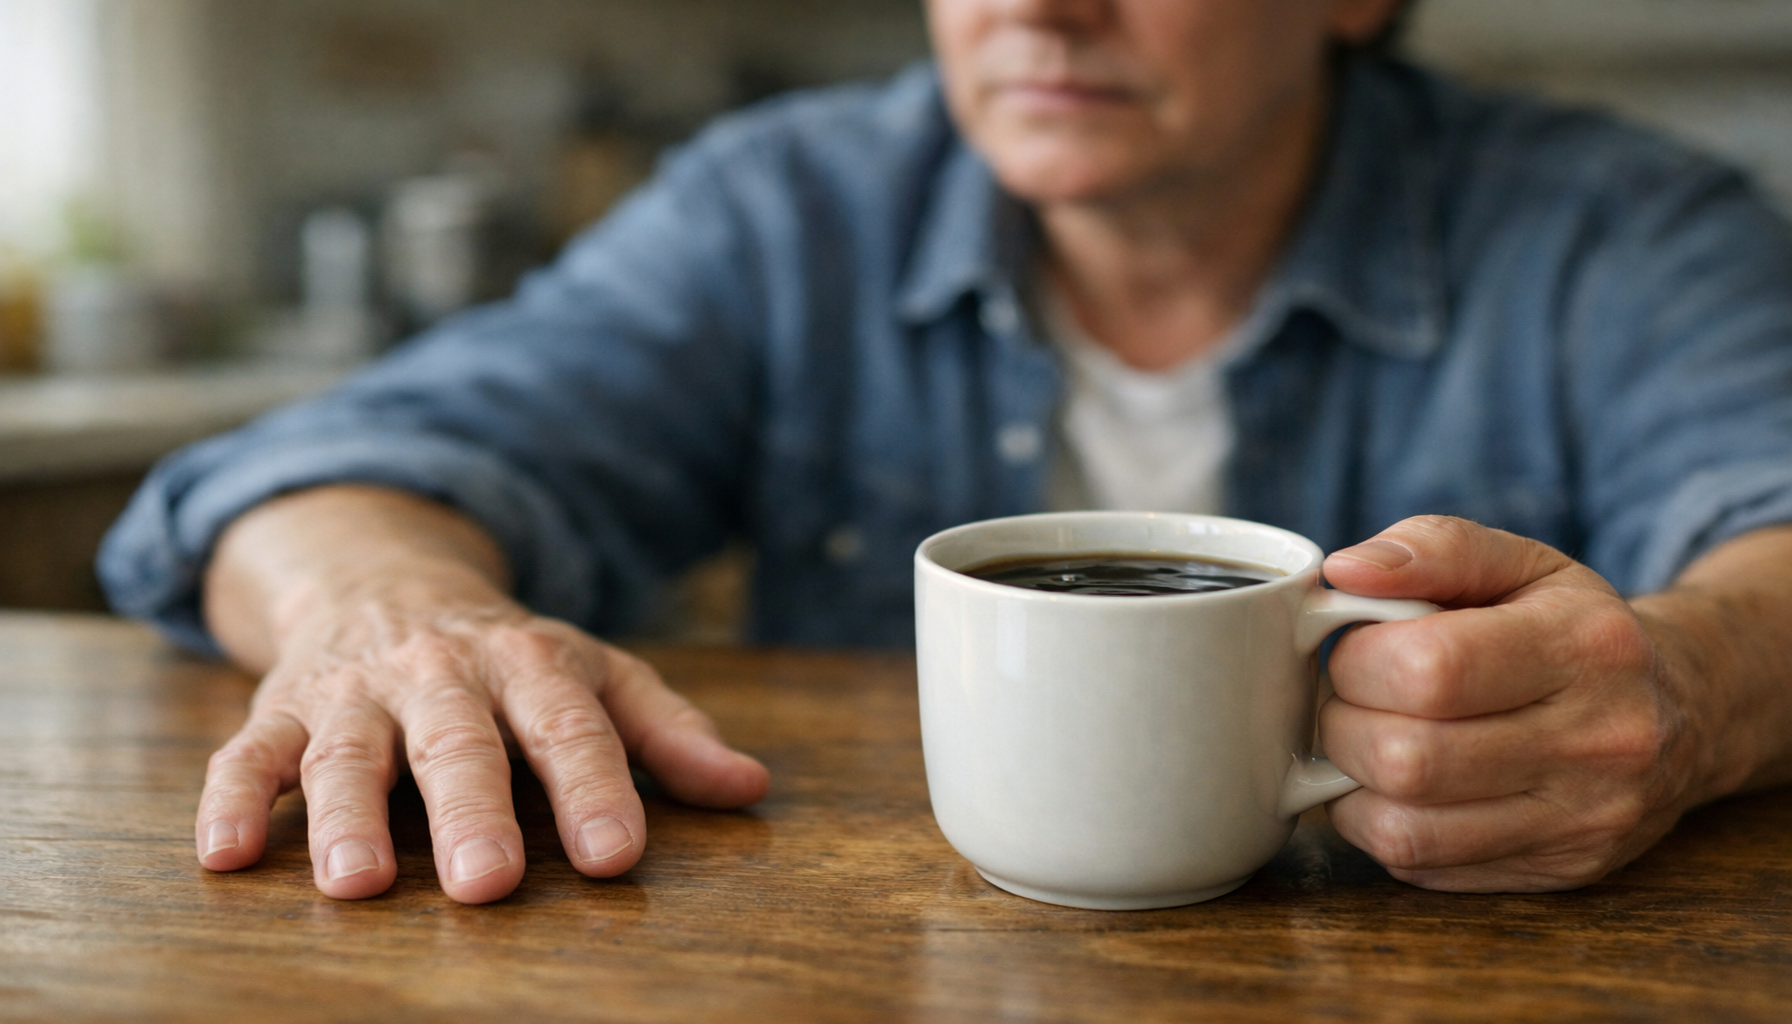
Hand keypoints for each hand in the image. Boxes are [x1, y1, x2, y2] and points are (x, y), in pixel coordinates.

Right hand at [190, 488, 768, 903]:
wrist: (386, 578)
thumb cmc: (512, 658)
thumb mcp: (598, 674)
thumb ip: (669, 732)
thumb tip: (752, 788)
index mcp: (531, 663)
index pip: (568, 728)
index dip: (593, 789)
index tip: (615, 856)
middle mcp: (441, 674)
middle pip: (458, 746)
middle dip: (472, 813)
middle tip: (487, 885)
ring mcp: (357, 692)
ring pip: (347, 754)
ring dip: (348, 817)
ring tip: (359, 884)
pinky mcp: (283, 708)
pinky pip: (249, 754)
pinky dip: (230, 801)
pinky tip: (223, 855)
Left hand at [1317, 516, 1692, 891]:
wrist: (1686, 715)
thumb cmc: (1574, 629)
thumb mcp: (1522, 563)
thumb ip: (1434, 548)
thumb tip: (1345, 570)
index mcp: (1586, 647)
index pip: (1430, 670)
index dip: (1357, 661)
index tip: (1354, 649)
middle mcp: (1598, 742)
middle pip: (1407, 759)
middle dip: (1343, 725)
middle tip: (1352, 701)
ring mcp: (1583, 820)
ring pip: (1405, 831)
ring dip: (1351, 787)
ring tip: (1367, 744)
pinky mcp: (1559, 871)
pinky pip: (1422, 867)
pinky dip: (1382, 826)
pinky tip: (1399, 789)